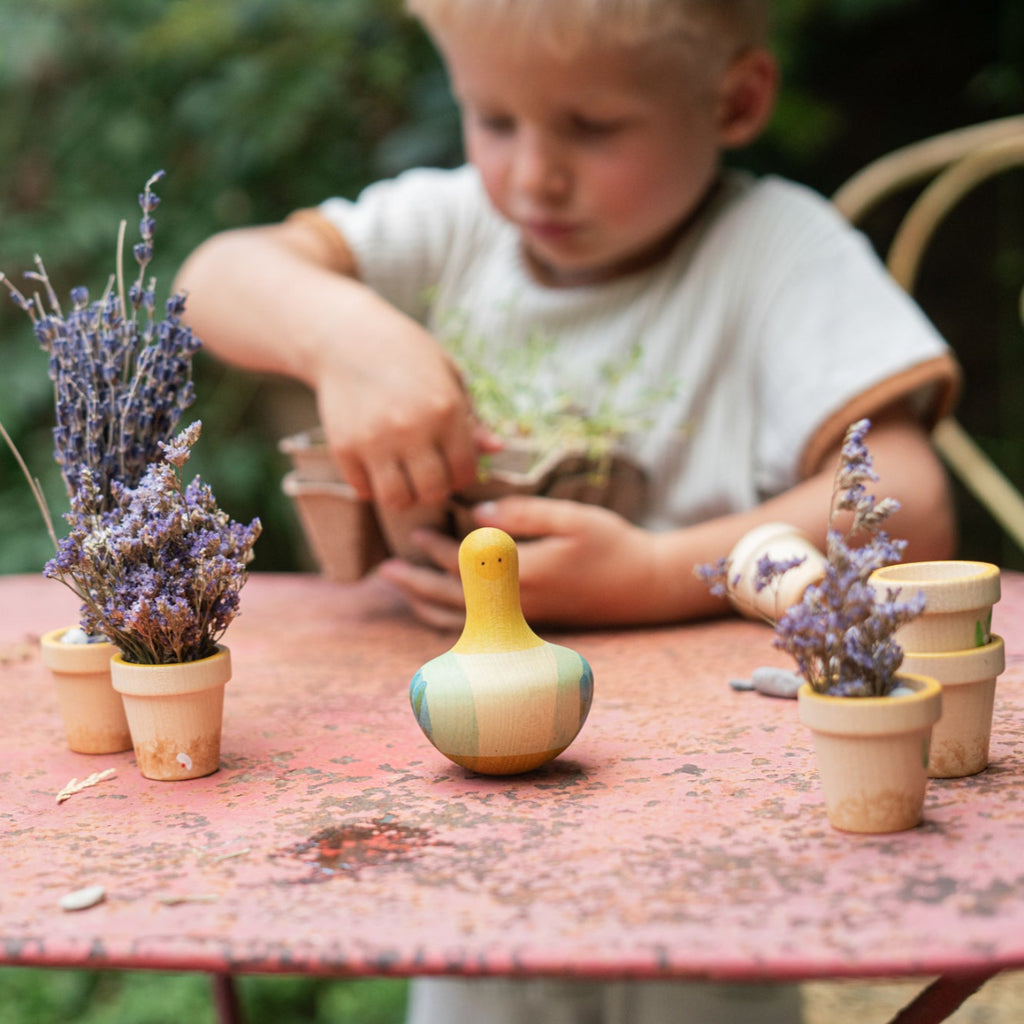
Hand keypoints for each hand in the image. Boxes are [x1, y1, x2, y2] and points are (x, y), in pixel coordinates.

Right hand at [313, 300, 499, 510]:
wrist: (346, 336)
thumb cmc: (407, 355)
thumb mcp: (447, 376)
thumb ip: (471, 418)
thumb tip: (497, 449)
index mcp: (445, 410)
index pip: (464, 471)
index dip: (461, 476)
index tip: (452, 466)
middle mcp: (411, 428)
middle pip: (432, 493)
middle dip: (434, 489)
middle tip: (427, 474)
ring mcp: (374, 440)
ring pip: (397, 500)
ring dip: (404, 495)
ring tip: (402, 476)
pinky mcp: (343, 446)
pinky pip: (363, 489)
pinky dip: (371, 485)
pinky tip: (375, 464)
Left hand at [377, 495, 662, 628]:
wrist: (644, 587)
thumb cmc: (612, 546)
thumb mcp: (573, 517)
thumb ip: (523, 513)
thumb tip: (476, 511)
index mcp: (525, 575)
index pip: (465, 563)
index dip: (436, 545)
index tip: (415, 528)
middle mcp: (517, 606)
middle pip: (452, 597)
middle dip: (415, 581)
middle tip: (383, 569)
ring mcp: (522, 621)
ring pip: (460, 619)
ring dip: (426, 603)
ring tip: (400, 587)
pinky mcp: (527, 626)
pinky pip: (476, 628)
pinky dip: (449, 617)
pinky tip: (436, 604)